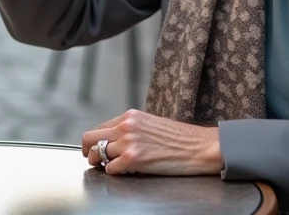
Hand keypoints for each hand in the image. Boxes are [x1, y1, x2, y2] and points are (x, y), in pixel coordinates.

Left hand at [81, 110, 222, 175]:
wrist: (199, 147)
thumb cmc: (181, 138)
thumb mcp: (152, 124)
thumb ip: (133, 129)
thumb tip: (117, 141)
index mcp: (131, 116)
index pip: (100, 128)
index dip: (95, 141)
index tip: (95, 149)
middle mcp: (126, 126)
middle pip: (90, 138)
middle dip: (89, 151)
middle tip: (93, 160)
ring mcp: (129, 143)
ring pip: (98, 154)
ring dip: (100, 163)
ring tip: (108, 167)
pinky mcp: (133, 159)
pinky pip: (110, 169)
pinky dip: (114, 173)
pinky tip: (124, 171)